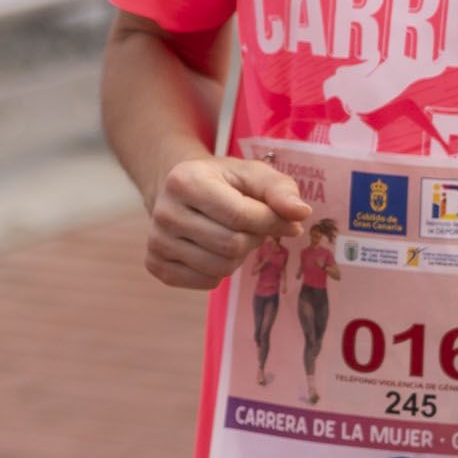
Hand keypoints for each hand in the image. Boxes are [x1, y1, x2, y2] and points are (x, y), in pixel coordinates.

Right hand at [146, 152, 306, 291]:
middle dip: (254, 239)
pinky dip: (220, 272)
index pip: (240, 216)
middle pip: (231, 245)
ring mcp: (156, 240)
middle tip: (253, 227)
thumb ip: (280, 190)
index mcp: (185, 180)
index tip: (288, 221)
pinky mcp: (155, 264)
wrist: (183, 191)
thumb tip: (301, 213)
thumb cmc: (225, 182)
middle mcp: (164, 211)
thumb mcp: (254, 175)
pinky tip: (215, 250)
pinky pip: (205, 283)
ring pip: (220, 268)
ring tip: (234, 236)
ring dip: (239, 257)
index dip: (272, 223)